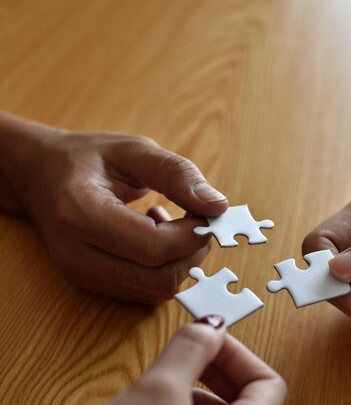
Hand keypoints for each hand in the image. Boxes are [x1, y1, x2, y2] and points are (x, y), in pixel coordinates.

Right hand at [2, 114, 226, 302]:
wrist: (40, 175)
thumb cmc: (88, 157)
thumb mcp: (134, 150)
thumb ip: (177, 174)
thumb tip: (218, 206)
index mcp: (79, 212)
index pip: (154, 247)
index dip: (193, 234)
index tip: (208, 211)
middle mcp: (76, 253)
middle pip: (159, 278)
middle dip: (193, 252)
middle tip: (197, 219)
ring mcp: (81, 274)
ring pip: (156, 291)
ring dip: (182, 262)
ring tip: (171, 223)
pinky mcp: (92, 284)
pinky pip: (146, 292)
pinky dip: (166, 269)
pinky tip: (157, 237)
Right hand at [109, 315, 286, 404]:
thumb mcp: (158, 390)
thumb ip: (190, 349)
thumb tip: (209, 323)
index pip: (270, 382)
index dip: (239, 354)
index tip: (208, 340)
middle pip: (247, 396)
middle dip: (215, 371)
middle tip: (187, 354)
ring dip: (197, 391)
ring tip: (164, 381)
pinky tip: (155, 403)